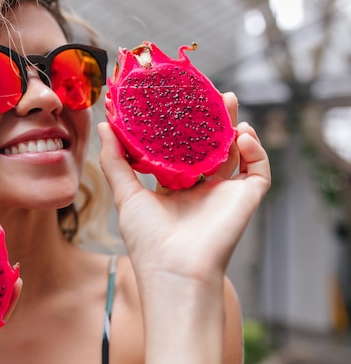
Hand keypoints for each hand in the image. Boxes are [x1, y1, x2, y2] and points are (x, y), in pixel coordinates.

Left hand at [98, 93, 270, 282]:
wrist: (175, 270)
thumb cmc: (147, 239)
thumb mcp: (126, 194)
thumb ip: (115, 160)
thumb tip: (105, 125)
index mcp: (175, 187)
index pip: (182, 149)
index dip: (182, 125)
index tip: (178, 100)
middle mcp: (201, 188)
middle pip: (210, 145)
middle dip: (212, 119)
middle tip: (210, 93)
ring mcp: (224, 193)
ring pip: (236, 152)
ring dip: (235, 125)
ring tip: (228, 101)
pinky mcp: (246, 199)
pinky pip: (258, 170)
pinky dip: (255, 150)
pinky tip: (241, 135)